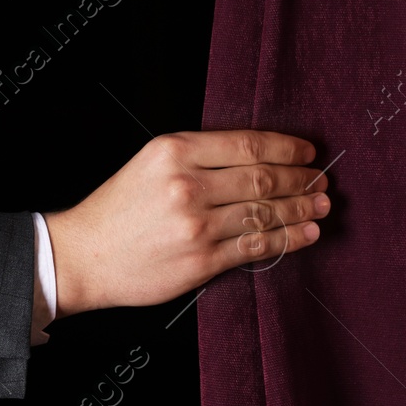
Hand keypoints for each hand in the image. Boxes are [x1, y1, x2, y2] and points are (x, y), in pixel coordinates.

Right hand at [44, 130, 329, 316]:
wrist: (83, 255)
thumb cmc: (118, 208)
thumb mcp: (150, 162)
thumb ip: (199, 156)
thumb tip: (259, 158)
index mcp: (174, 150)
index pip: (248, 144)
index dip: (287, 148)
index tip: (308, 151)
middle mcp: (187, 185)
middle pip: (263, 178)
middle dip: (300, 179)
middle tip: (322, 180)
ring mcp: (196, 226)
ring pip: (265, 213)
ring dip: (301, 209)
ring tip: (322, 205)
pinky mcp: (201, 261)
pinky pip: (256, 246)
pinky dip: (287, 238)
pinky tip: (306, 233)